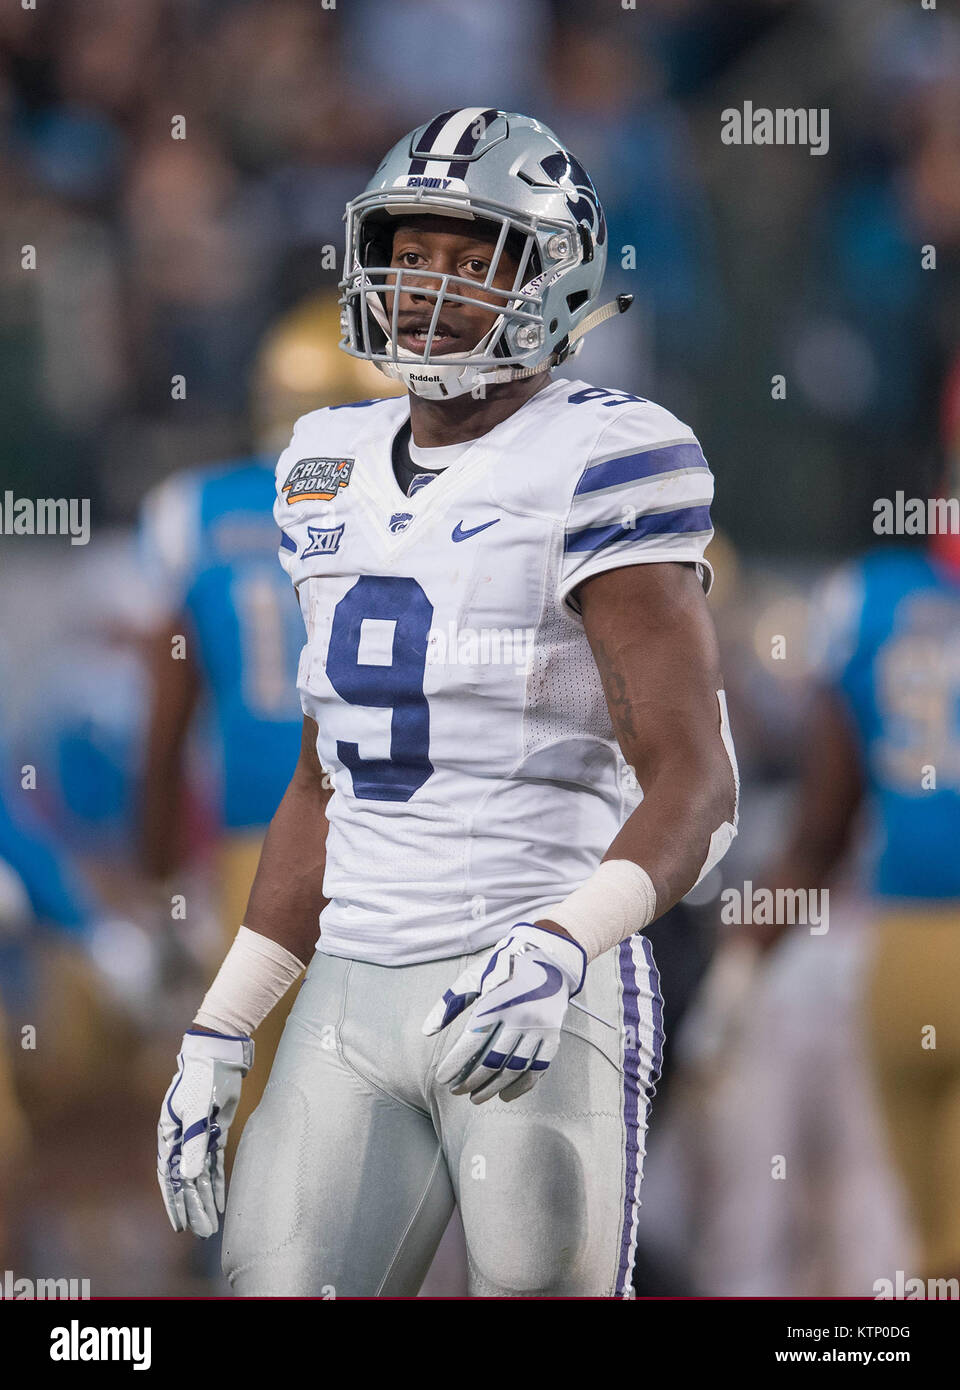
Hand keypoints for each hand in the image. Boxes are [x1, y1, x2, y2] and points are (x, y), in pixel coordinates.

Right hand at [157, 1029, 253, 1236]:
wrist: (217, 1056)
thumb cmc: (202, 1081)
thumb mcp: (198, 1112)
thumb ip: (194, 1143)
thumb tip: (188, 1177)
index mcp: (169, 1136)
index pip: (169, 1177)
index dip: (174, 1202)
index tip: (180, 1225)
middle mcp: (180, 1141)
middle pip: (185, 1181)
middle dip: (193, 1207)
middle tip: (202, 1233)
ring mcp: (197, 1138)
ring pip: (200, 1176)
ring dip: (205, 1199)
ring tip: (212, 1224)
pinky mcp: (214, 1133)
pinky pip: (214, 1164)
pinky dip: (217, 1183)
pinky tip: (220, 1201)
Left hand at [422, 923, 585, 1104]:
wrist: (549, 954)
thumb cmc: (504, 965)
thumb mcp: (473, 977)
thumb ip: (449, 1004)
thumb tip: (426, 1031)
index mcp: (496, 1003)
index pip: (472, 1042)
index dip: (456, 1064)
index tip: (443, 1079)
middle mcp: (518, 1018)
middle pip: (492, 1061)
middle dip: (471, 1081)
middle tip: (457, 1091)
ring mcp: (538, 1028)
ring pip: (513, 1069)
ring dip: (493, 1088)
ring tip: (476, 1098)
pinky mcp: (552, 1035)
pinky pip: (538, 1068)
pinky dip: (522, 1086)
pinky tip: (506, 1095)